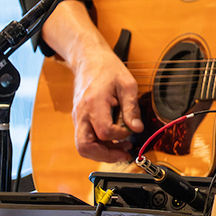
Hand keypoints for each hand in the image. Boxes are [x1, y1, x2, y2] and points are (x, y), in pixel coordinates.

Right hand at [68, 43, 143, 162]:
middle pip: (85, 146)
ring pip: (83, 146)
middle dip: (105, 156)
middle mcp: (82, 113)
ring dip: (101, 153)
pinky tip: (113, 141)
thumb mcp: (127, 85)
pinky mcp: (79, 119)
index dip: (120, 135)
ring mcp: (78, 117)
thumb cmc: (107, 69)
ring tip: (121, 150)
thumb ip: (132, 108)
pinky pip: (85, 138)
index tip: (130, 130)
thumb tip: (137, 128)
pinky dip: (98, 145)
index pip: (104, 132)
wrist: (89, 59)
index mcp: (94, 103)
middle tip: (124, 155)